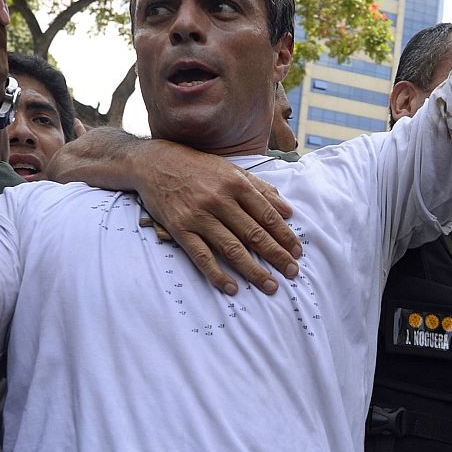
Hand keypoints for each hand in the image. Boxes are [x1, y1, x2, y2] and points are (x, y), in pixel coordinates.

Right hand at [135, 141, 300, 295]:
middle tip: (292, 273)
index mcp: (236, 184)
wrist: (154, 163)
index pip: (268, 215)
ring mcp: (199, 216)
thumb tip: (287, 210)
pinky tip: (231, 287)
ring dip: (253, 270)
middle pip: (254, 234)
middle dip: (276, 256)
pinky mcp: (180, 229)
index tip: (297, 252)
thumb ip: (261, 189)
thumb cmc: (196, 166)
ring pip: (232, 248)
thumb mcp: (231, 169)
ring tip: (270, 285)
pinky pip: (202, 256)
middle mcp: (220, 200)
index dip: (285, 235)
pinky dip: (217, 274)